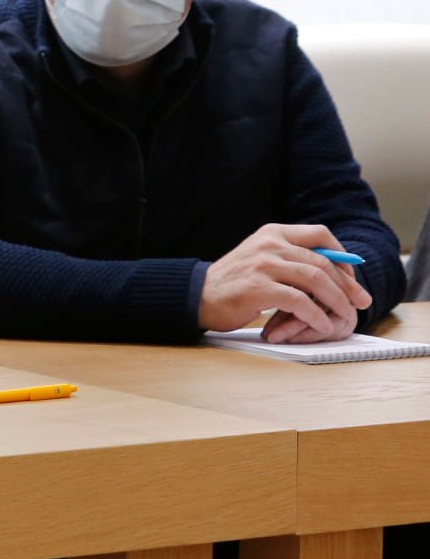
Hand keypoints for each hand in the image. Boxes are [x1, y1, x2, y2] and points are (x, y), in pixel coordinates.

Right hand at [200, 223, 370, 341]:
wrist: (197, 294)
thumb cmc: (234, 281)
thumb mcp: (261, 258)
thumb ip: (289, 257)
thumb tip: (331, 270)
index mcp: (272, 233)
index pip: (320, 234)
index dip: (342, 256)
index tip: (351, 276)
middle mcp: (269, 244)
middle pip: (323, 261)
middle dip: (347, 285)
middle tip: (361, 301)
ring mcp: (263, 265)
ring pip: (316, 279)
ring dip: (337, 300)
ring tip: (346, 315)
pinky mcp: (259, 288)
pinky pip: (300, 302)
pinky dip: (316, 315)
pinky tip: (322, 325)